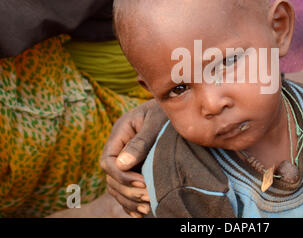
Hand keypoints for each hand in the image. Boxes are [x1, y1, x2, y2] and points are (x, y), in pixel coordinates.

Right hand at [100, 99, 167, 217]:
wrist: (180, 105)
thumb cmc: (168, 110)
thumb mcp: (156, 121)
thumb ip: (141, 141)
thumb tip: (122, 164)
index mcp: (120, 132)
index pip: (108, 159)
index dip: (121, 175)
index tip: (142, 182)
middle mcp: (120, 146)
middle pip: (111, 176)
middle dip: (128, 190)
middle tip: (149, 197)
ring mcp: (127, 156)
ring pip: (118, 185)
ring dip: (129, 199)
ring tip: (147, 208)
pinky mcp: (138, 165)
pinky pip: (127, 187)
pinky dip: (132, 200)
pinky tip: (142, 211)